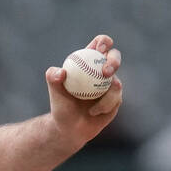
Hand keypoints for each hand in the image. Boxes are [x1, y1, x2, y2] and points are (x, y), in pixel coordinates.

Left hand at [45, 34, 122, 149]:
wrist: (71, 128)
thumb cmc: (61, 107)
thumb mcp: (55, 93)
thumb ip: (53, 79)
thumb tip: (60, 72)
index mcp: (88, 62)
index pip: (99, 45)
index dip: (103, 42)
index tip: (99, 48)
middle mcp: (101, 71)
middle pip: (115, 57)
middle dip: (114, 61)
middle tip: (106, 71)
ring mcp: (111, 84)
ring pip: (116, 82)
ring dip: (105, 95)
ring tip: (91, 109)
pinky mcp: (117, 97)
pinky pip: (116, 98)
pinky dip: (104, 106)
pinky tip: (94, 112)